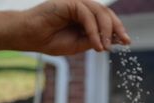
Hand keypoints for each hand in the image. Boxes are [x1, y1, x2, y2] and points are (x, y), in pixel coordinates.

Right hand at [0, 0, 130, 54]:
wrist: (28, 37)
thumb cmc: (49, 40)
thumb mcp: (77, 45)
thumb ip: (92, 40)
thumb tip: (111, 41)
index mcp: (84, 17)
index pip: (105, 19)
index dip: (117, 29)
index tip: (125, 42)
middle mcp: (82, 7)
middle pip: (106, 13)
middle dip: (117, 28)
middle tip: (125, 42)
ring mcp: (75, 3)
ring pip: (99, 12)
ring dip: (106, 30)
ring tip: (105, 47)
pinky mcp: (69, 2)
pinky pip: (87, 14)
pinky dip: (93, 30)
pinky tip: (96, 44)